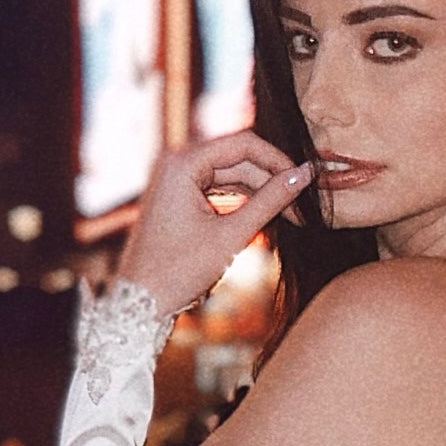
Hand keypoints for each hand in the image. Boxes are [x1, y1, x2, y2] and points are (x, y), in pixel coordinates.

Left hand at [117, 130, 313, 316]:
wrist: (140, 302)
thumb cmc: (178, 272)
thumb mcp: (231, 236)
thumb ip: (270, 201)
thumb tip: (305, 174)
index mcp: (182, 162)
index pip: (244, 143)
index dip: (278, 160)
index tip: (305, 181)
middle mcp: (175, 160)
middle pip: (238, 157)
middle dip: (270, 180)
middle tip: (301, 207)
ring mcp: (174, 176)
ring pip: (230, 173)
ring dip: (259, 192)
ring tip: (288, 215)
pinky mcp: (177, 193)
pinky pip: (217, 187)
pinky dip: (240, 200)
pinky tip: (263, 217)